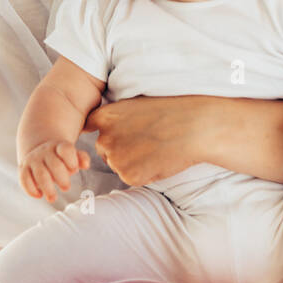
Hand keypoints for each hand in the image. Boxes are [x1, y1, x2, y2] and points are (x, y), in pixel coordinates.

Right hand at [19, 140, 90, 202]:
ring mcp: (33, 159)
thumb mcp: (71, 155)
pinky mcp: (23, 168)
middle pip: (55, 165)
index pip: (66, 150)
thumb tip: (85, 164)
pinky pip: (24, 178)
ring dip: (48, 188)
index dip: (72, 160)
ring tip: (53, 198)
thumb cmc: (60, 158)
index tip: (74, 169)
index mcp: (59, 146)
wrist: (39, 151)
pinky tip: (39, 195)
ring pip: (40, 174)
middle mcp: (45, 151)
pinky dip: (31, 189)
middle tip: (66, 187)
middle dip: (62, 179)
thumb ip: (81, 158)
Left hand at [84, 95, 201, 185]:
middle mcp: (104, 139)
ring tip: (155, 149)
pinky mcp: (129, 177)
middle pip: (103, 149)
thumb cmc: (170, 112)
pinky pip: (131, 178)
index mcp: (105, 117)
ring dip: (132, 162)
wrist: (193, 127)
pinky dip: (144, 173)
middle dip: (119, 149)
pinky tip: (159, 160)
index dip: (103, 131)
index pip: (89, 126)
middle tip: (145, 142)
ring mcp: (116, 159)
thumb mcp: (136, 104)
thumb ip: (117, 117)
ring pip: (118, 165)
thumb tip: (105, 128)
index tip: (112, 133)